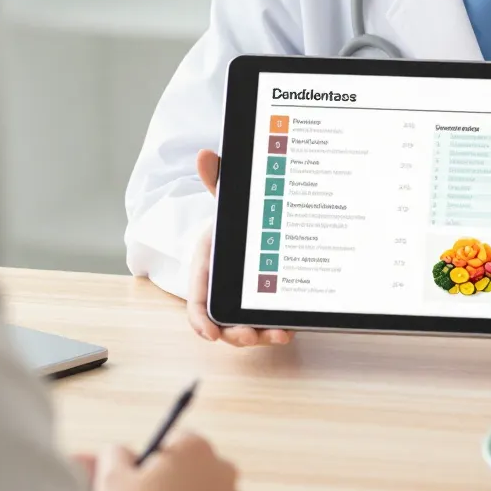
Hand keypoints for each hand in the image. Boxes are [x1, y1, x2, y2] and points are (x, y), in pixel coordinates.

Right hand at [186, 150, 292, 347]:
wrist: (257, 221)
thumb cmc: (234, 219)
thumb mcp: (228, 198)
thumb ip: (218, 181)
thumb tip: (206, 155)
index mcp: (208, 268)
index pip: (197, 300)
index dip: (200, 320)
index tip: (210, 333)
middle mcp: (224, 289)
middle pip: (222, 322)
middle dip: (236, 334)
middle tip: (252, 336)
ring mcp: (244, 298)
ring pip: (247, 326)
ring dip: (261, 335)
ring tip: (279, 334)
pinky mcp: (265, 302)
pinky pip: (268, 320)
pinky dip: (277, 327)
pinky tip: (293, 327)